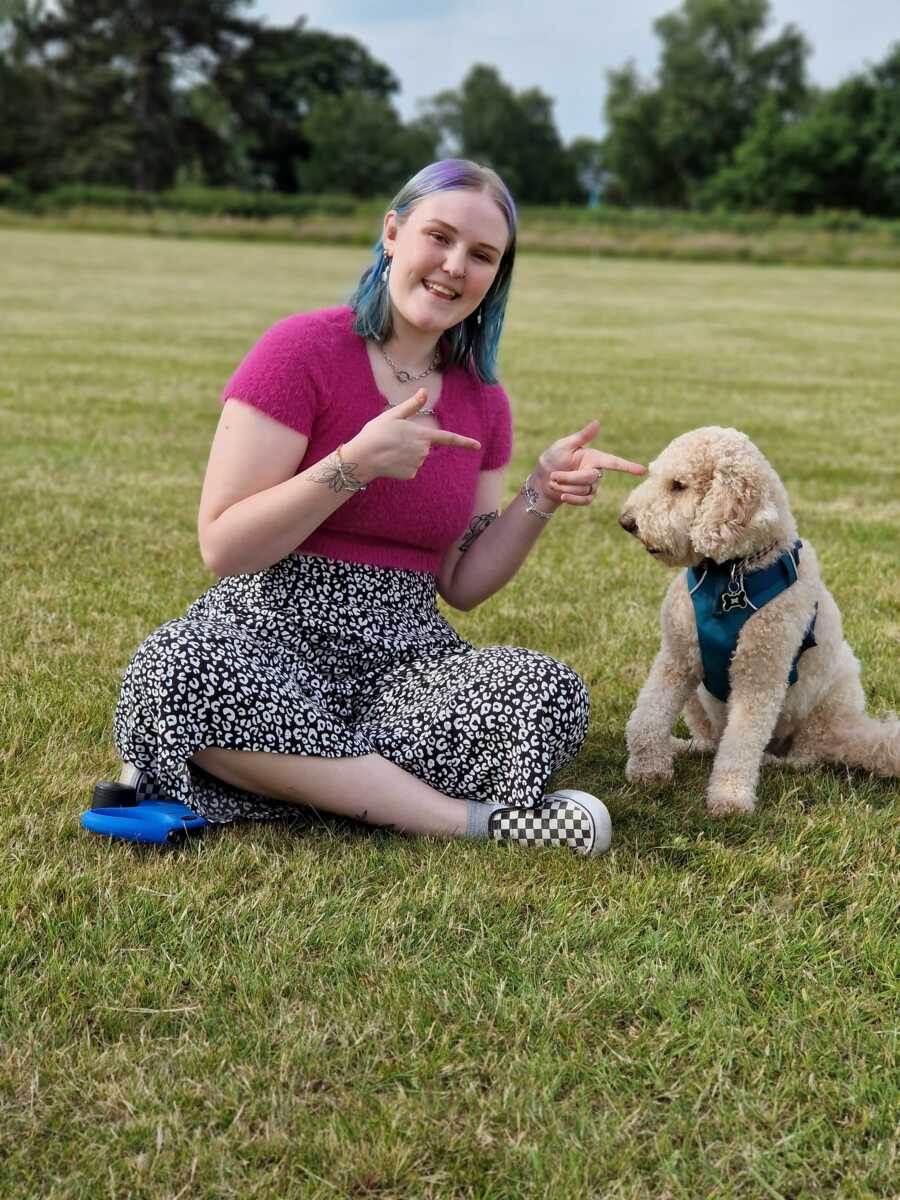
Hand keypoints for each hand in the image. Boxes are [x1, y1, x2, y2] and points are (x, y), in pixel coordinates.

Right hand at [345, 389, 480, 480]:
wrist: (363, 458)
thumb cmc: (376, 433)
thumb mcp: (393, 415)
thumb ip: (412, 405)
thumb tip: (424, 391)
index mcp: (422, 435)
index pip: (449, 438)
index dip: (464, 442)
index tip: (477, 446)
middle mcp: (424, 451)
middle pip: (424, 445)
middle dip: (413, 442)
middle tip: (393, 439)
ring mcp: (418, 464)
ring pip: (417, 457)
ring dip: (406, 453)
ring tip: (389, 449)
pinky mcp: (410, 474)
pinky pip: (410, 468)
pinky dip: (401, 464)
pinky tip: (390, 461)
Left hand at [537, 420, 645, 506]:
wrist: (542, 479)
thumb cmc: (553, 458)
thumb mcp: (565, 445)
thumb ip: (582, 436)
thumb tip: (597, 423)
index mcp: (595, 457)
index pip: (615, 462)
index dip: (629, 467)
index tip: (643, 471)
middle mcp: (597, 472)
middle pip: (589, 478)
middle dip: (569, 478)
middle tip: (553, 475)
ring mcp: (593, 486)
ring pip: (585, 490)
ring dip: (565, 487)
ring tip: (554, 481)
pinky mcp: (587, 497)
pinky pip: (585, 501)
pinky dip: (571, 499)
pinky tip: (562, 495)